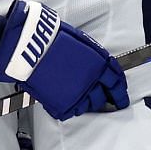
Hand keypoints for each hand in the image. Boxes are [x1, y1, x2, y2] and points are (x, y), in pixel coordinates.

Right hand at [0, 0, 128, 119]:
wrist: (29, 47)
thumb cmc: (51, 38)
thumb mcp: (79, 41)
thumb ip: (91, 56)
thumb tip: (98, 64)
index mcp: (99, 64)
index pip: (117, 81)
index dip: (120, 91)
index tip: (121, 95)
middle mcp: (93, 81)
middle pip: (103, 96)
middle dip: (105, 100)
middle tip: (106, 103)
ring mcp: (78, 94)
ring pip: (89, 105)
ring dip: (88, 103)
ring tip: (83, 101)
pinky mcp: (63, 103)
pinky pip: (73, 110)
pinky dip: (72, 108)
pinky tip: (69, 103)